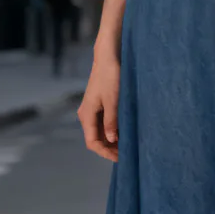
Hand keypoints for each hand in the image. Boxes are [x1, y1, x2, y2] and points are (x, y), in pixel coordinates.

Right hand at [77, 48, 119, 162]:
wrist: (108, 56)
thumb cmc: (110, 76)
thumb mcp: (113, 100)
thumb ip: (112, 121)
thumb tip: (112, 140)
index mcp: (87, 115)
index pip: (93, 142)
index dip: (106, 152)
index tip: (121, 158)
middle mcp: (87, 114)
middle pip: (96, 138)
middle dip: (110, 148)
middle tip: (127, 153)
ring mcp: (92, 109)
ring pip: (101, 131)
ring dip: (112, 139)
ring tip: (128, 143)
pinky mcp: (99, 103)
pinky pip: (104, 122)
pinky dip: (113, 129)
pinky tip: (125, 130)